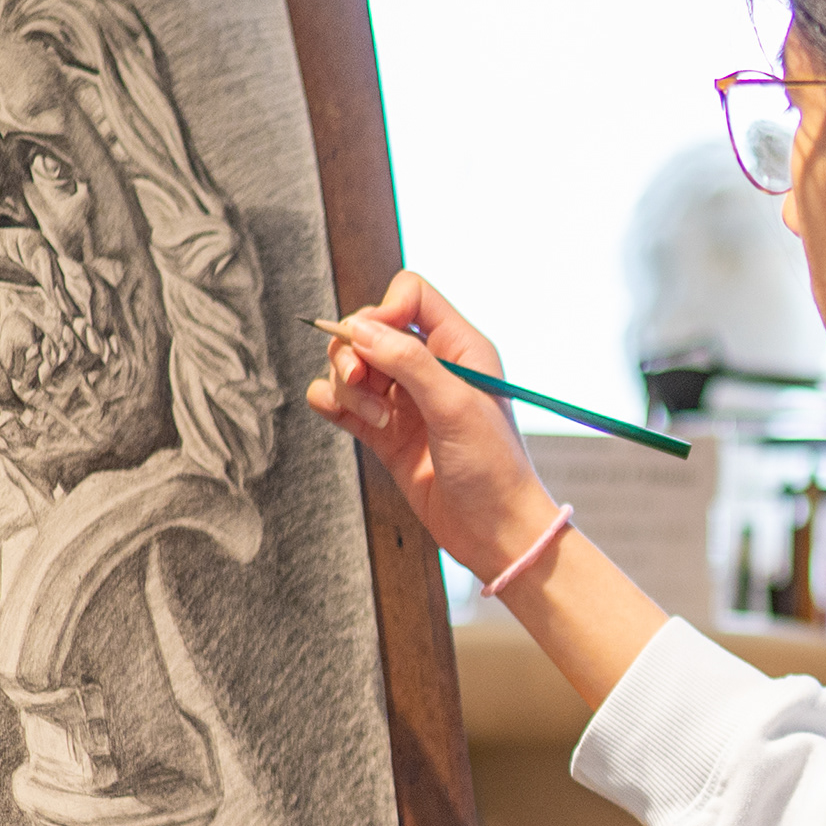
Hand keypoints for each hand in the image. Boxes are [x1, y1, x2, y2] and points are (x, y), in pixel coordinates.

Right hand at [308, 269, 554, 578]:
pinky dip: (331, 404)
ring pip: (350, 364)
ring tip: (377, 419)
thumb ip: (407, 362)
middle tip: (361, 384)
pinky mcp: (383, 430)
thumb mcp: (455, 406)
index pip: (410, 295)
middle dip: (354, 351)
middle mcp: (430, 366)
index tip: (373, 341)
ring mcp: (404, 398)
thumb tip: (359, 328)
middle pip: (370, 328)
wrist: (493, 531)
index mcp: (460, 347)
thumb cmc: (493, 468)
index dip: (384, 309)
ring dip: (348, 386)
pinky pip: (339, 400)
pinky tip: (346, 418)